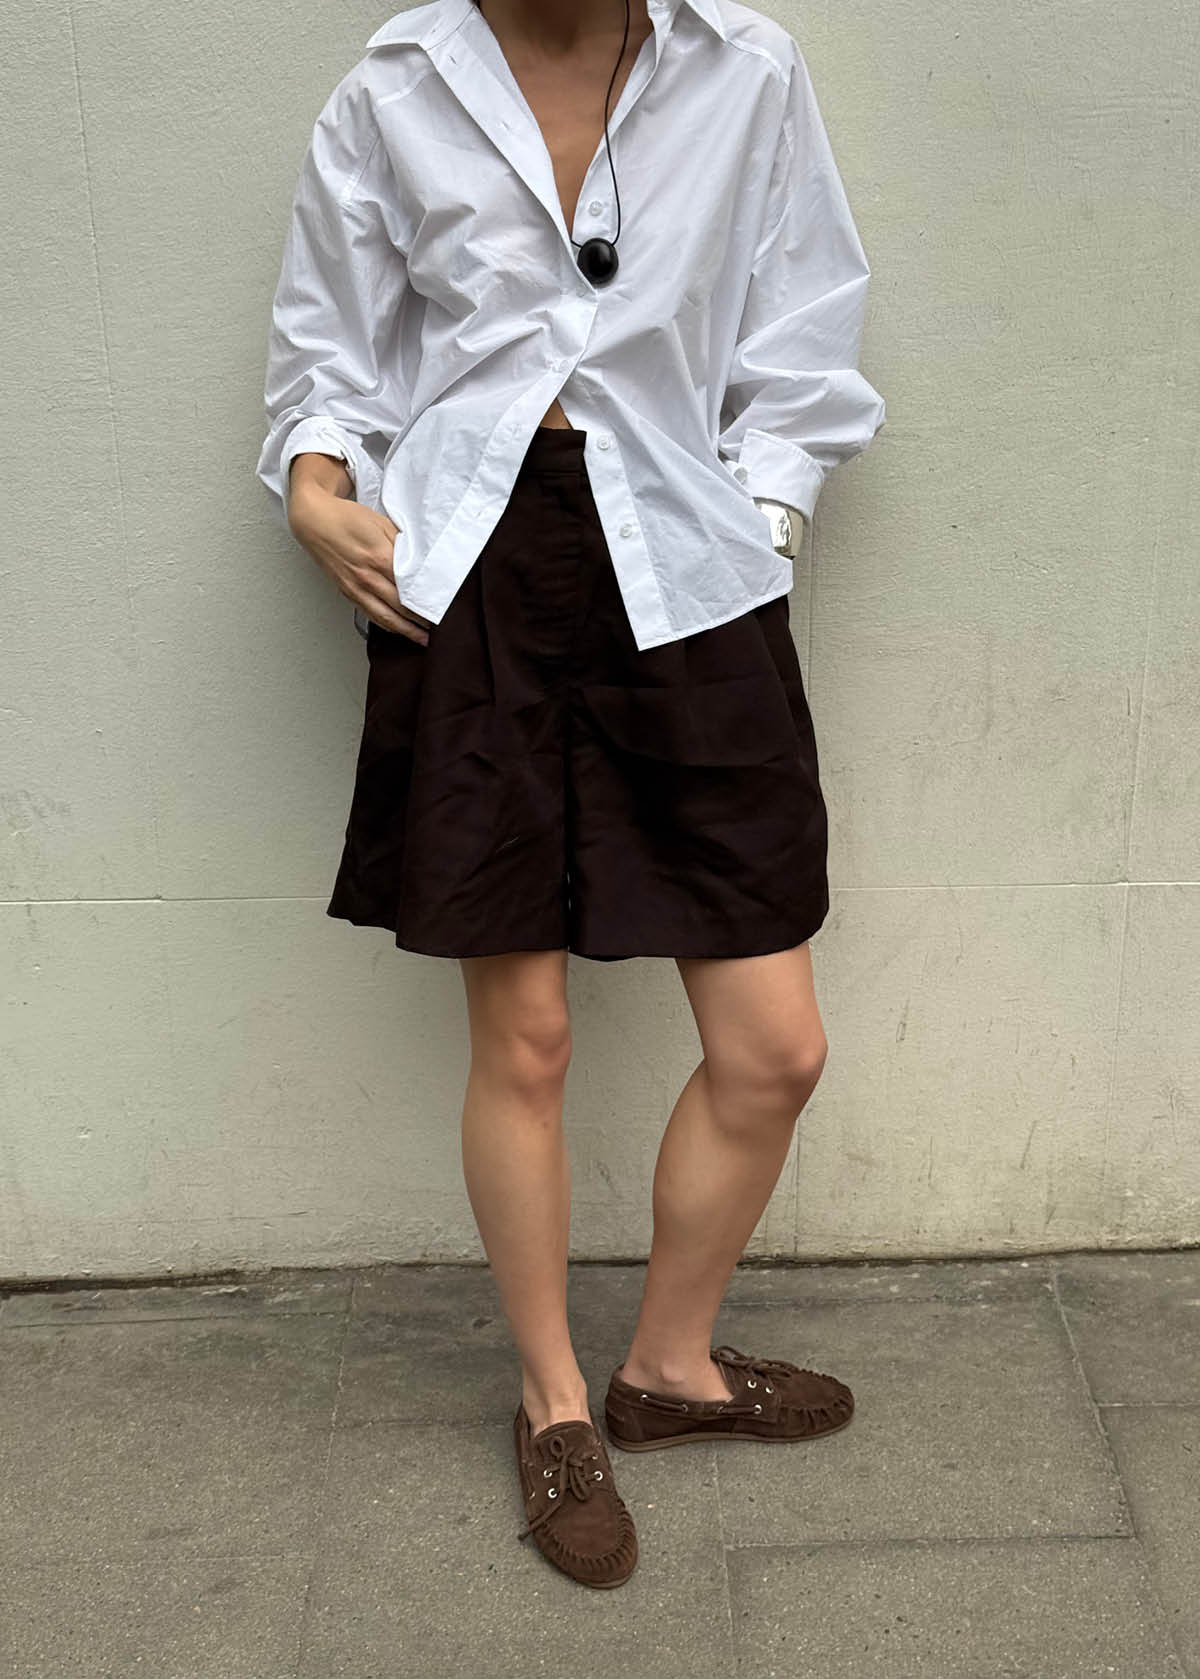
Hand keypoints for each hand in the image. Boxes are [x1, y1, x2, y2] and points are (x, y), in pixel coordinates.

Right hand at [288, 483, 431, 644]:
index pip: (410, 589)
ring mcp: (355, 587)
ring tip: (420, 639)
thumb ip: (402, 545)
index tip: (440, 610)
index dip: (426, 603)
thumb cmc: (346, 518)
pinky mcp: (346, 592)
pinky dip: (384, 624)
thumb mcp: (382, 524)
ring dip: (404, 631)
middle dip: (419, 623)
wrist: (313, 520)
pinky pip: (369, 613)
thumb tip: (419, 564)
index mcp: (380, 558)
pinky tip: (395, 629)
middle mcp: (367, 577)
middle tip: (436, 631)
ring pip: (384, 617)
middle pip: (399, 608)